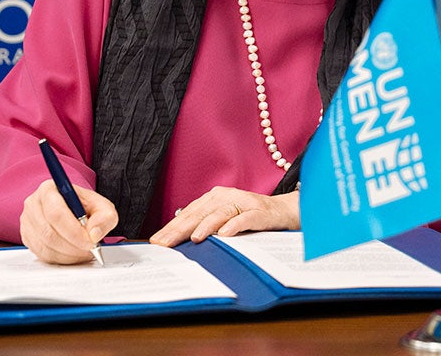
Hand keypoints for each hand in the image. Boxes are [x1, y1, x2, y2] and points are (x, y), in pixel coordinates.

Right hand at [20, 178, 116, 264]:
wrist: (75, 212)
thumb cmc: (86, 207)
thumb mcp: (103, 207)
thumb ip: (105, 217)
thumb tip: (94, 234)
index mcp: (49, 189)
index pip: (57, 213)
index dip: (74, 231)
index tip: (90, 241)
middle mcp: (33, 204)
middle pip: (49, 232)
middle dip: (73, 245)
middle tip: (90, 249)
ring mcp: (27, 222)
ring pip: (45, 246)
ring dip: (68, 254)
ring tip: (84, 252)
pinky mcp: (26, 238)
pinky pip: (41, 254)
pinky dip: (60, 258)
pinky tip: (73, 254)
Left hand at [149, 186, 301, 246]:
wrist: (283, 211)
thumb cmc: (250, 217)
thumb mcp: (224, 219)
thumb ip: (205, 224)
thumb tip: (177, 239)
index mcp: (215, 198)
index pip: (189, 212)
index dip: (172, 227)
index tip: (157, 241)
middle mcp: (227, 196)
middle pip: (200, 213)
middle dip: (181, 229)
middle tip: (166, 243)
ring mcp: (244, 203)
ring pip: (221, 213)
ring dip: (206, 226)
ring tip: (193, 238)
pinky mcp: (260, 212)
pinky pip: (245, 218)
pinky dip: (235, 225)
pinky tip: (225, 234)